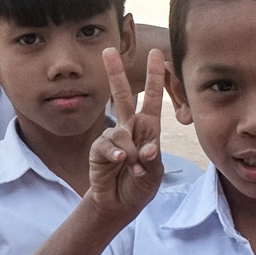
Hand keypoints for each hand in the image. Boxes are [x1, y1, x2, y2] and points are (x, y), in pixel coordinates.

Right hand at [87, 45, 165, 217]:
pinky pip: (107, 146)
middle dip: (115, 73)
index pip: (152, 98)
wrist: (121, 203)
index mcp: (147, 128)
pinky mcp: (99, 150)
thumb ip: (151, 159)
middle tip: (108, 51)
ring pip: (120, 132)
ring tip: (134, 168)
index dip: (155, 76)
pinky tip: (121, 162)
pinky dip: (116, 154)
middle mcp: (129, 128)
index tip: (157, 54)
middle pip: (121, 95)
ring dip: (130, 152)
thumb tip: (146, 148)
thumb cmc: (141, 184)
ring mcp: (113, 138)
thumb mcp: (155, 172)